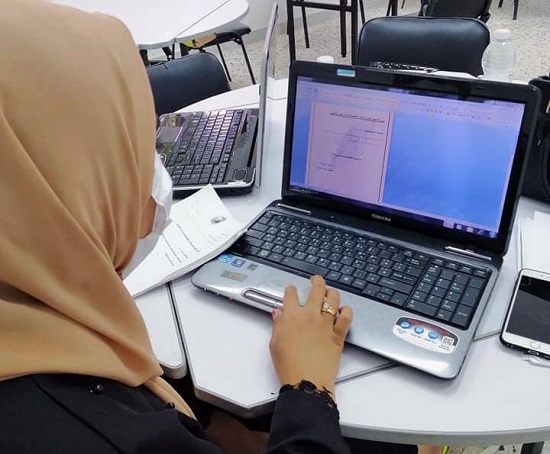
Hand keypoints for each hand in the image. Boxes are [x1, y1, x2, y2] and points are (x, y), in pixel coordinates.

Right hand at [269, 275, 352, 395]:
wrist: (306, 381)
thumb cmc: (289, 365)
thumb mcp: (275, 343)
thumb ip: (278, 325)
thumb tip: (278, 314)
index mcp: (291, 317)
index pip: (291, 294)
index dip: (291, 289)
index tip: (291, 290)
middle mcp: (310, 316)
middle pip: (316, 289)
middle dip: (316, 281)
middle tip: (316, 280)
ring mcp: (325, 324)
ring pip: (333, 299)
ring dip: (332, 292)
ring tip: (331, 291)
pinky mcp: (338, 334)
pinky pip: (346, 317)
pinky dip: (347, 311)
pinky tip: (344, 310)